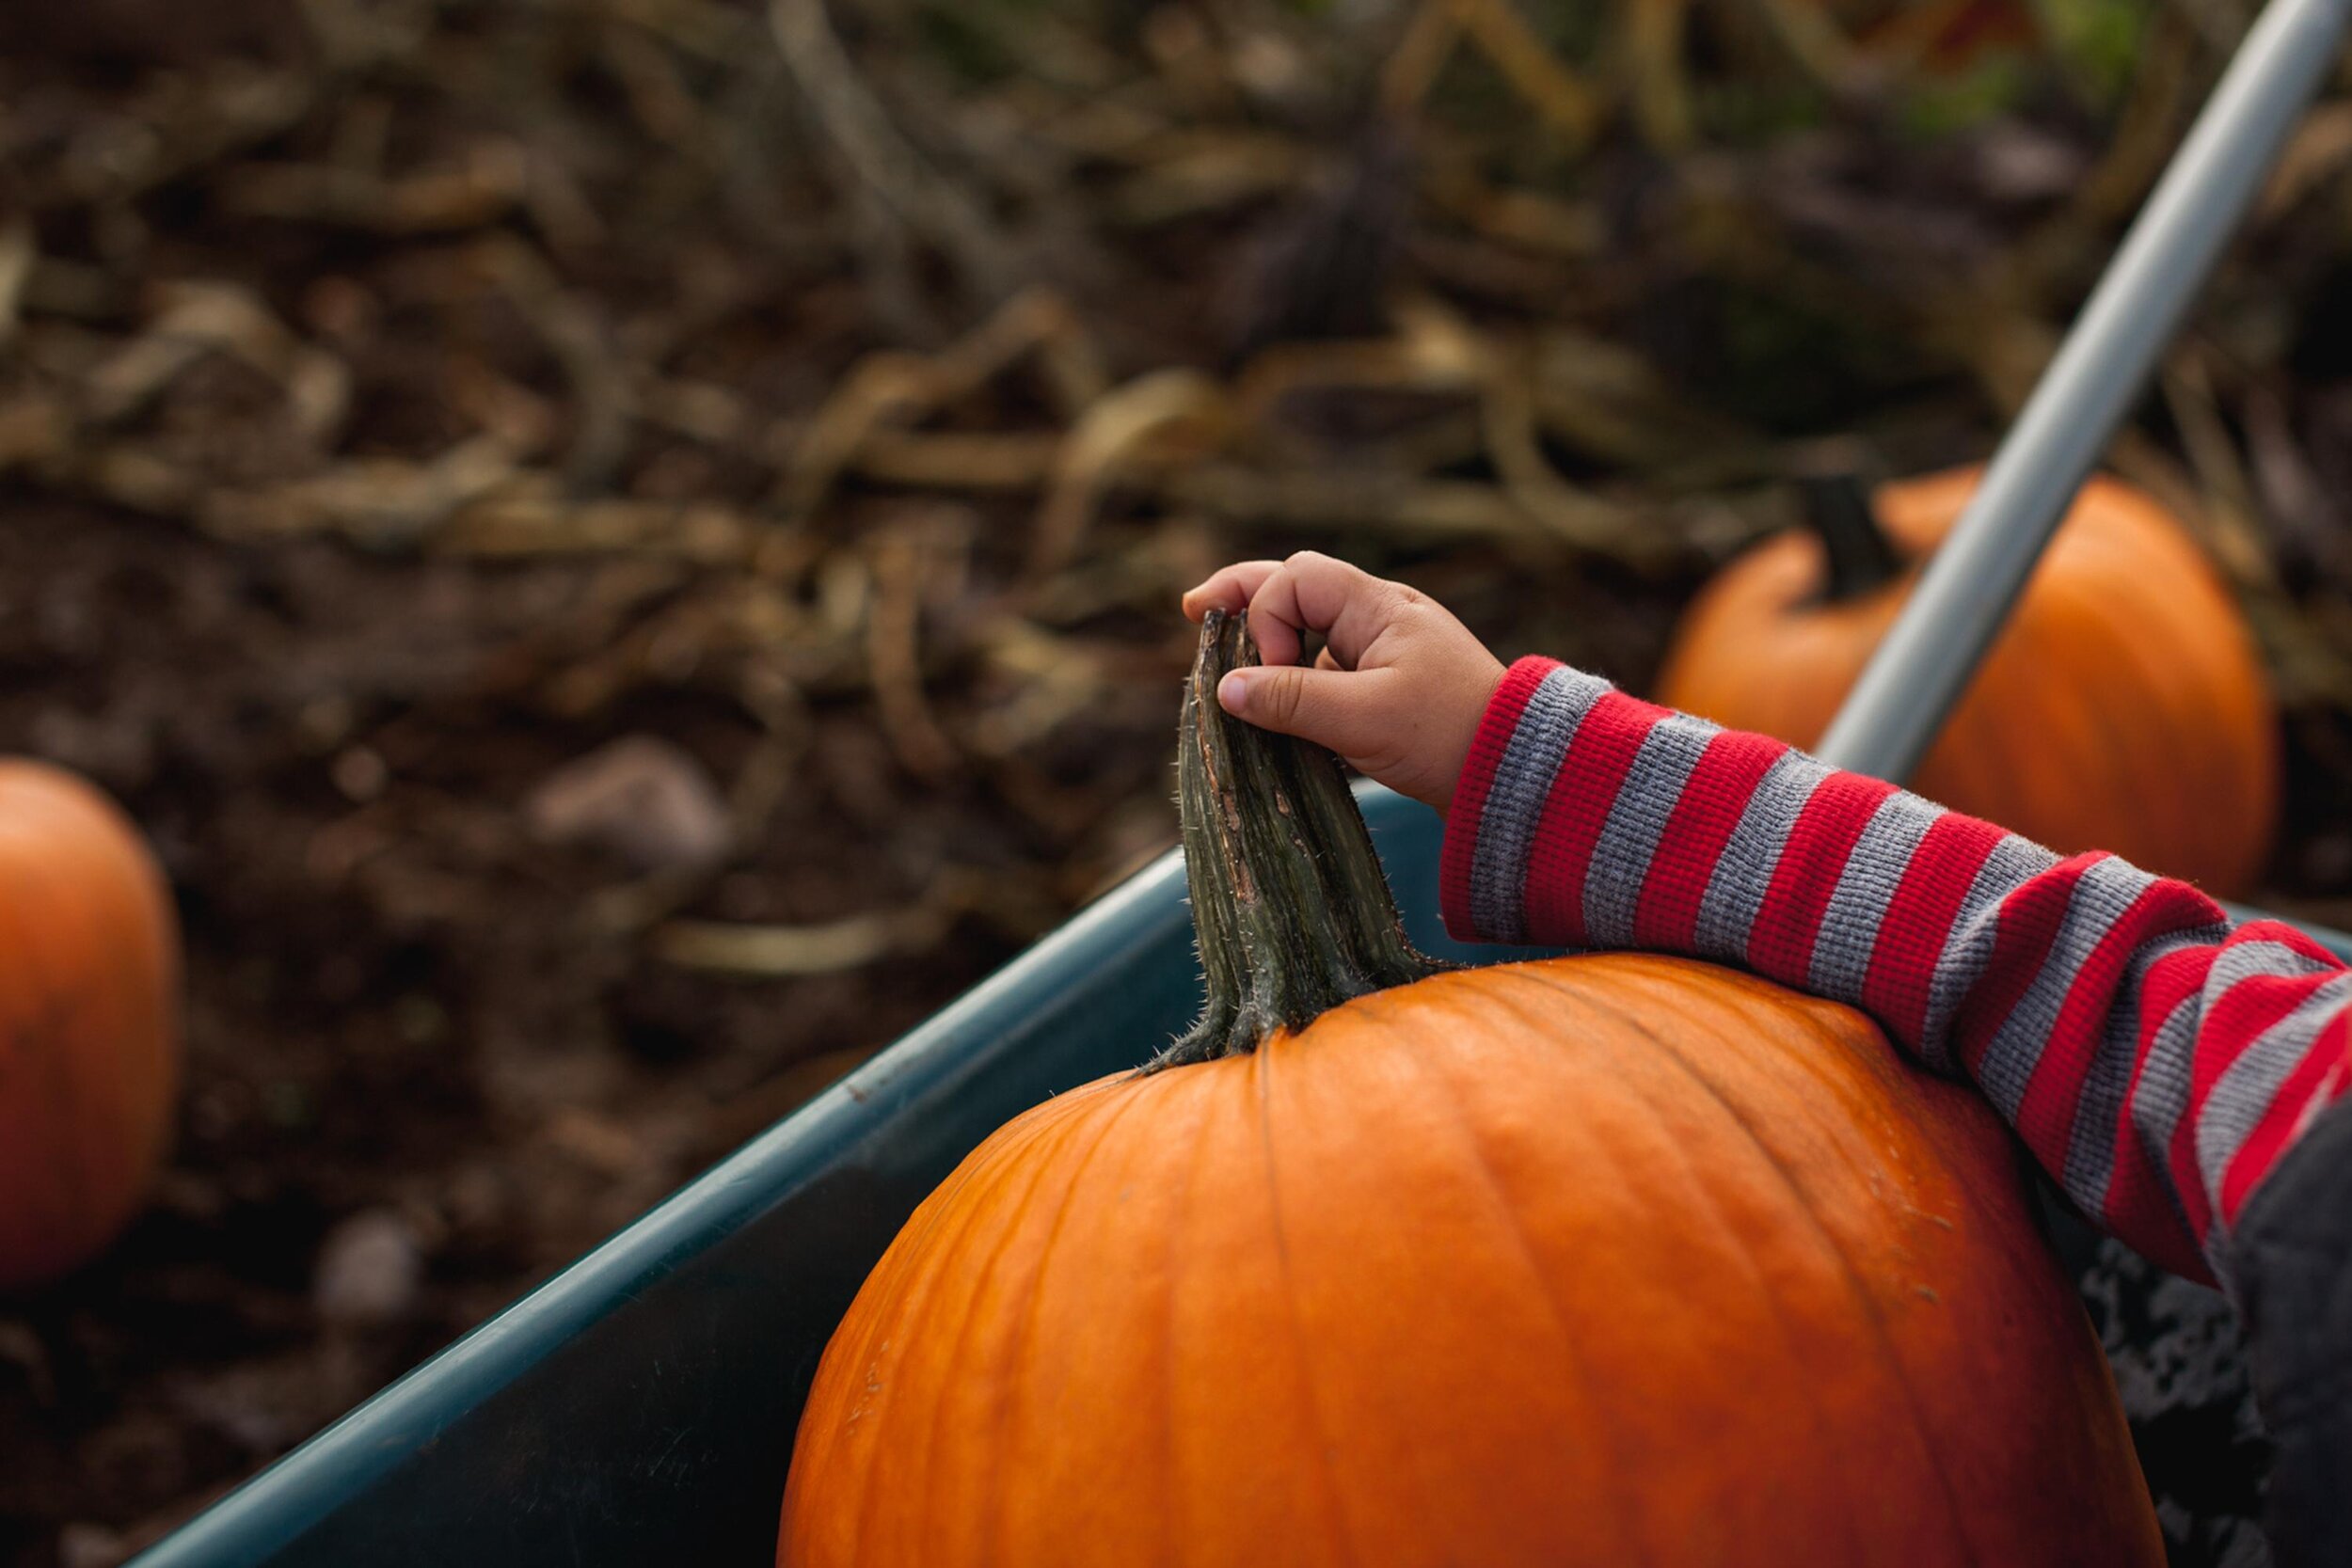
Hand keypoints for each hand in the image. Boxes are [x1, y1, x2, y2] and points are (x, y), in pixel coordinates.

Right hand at [1180, 552, 1505, 817]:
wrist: (1516, 772)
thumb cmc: (1449, 736)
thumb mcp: (1364, 719)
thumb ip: (1292, 701)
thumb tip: (1224, 689)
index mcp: (1378, 607)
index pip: (1296, 580)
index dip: (1266, 619)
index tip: (1271, 676)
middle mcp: (1377, 618)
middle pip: (1295, 588)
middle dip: (1244, 600)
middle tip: (1194, 611)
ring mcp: (1380, 652)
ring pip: (1307, 631)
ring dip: (1266, 645)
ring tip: (1225, 662)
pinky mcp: (1383, 688)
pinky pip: (1324, 670)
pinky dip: (1292, 681)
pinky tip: (1275, 710)